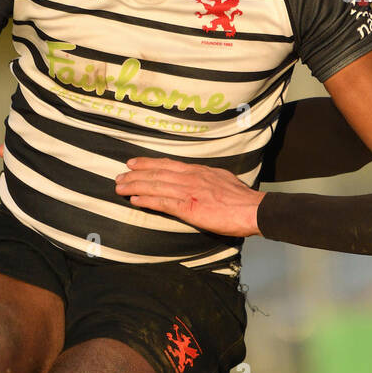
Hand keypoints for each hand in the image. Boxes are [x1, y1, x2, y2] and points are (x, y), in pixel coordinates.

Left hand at [115, 158, 263, 237]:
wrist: (253, 209)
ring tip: (119, 187)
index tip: (133, 163)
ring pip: (156, 185)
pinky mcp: (190, 207)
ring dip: (135, 186)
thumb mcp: (223, 179)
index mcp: (199, 171)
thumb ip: (207, 179)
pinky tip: (135, 199)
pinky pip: (163, 202)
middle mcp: (191, 178)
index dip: (148, 163)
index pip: (168, 164)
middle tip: (119, 176)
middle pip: (157, 173)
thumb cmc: (242, 199)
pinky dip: (147, 200)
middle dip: (135, 174)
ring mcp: (189, 192)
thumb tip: (199, 181)